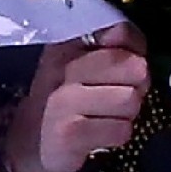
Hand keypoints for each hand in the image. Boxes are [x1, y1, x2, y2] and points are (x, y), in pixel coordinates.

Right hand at [7, 23, 149, 171]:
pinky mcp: (70, 134)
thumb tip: (141, 54)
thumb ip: (113, 49)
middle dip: (138, 85)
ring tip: (109, 115)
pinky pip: (121, 130)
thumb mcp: (80, 63)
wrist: (30, 140)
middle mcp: (65, 67)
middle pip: (134, 67)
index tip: (126, 65)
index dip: (136, 50)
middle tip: (122, 94)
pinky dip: (118, 134)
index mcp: (70, 43)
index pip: (121, 31)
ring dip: (128, 113)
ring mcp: (64, 100)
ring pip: (130, 100)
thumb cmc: (66, 98)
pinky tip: (101, 133)